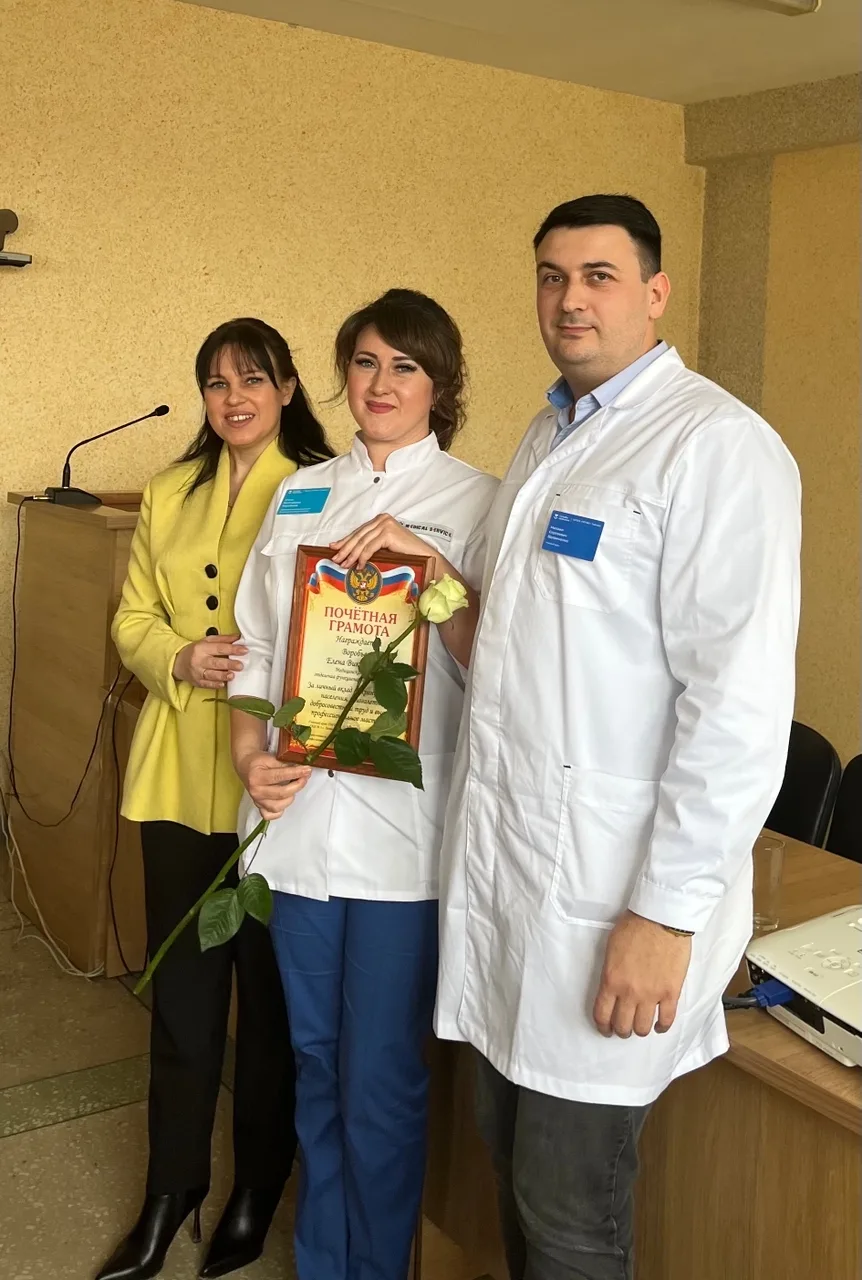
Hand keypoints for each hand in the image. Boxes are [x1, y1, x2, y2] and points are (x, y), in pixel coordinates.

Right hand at [173, 634, 246, 689]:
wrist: (178, 662)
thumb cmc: (196, 650)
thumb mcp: (207, 641)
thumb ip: (223, 639)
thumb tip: (238, 637)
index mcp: (202, 648)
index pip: (220, 648)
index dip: (233, 649)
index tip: (244, 650)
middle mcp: (199, 660)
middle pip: (216, 662)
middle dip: (229, 664)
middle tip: (241, 665)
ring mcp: (197, 672)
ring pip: (211, 675)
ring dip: (223, 676)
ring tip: (232, 675)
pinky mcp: (197, 682)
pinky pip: (207, 684)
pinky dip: (215, 684)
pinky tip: (223, 684)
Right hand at [235, 751, 311, 820]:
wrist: (245, 766)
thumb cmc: (258, 761)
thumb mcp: (270, 758)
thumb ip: (285, 765)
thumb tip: (302, 770)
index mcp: (256, 777)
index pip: (280, 776)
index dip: (296, 773)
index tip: (307, 770)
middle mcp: (256, 791)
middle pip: (281, 793)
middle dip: (297, 785)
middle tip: (305, 777)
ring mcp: (257, 801)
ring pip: (278, 807)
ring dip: (290, 797)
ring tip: (294, 788)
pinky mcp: (259, 807)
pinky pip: (270, 815)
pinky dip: (279, 811)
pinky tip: (284, 801)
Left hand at [331, 515, 433, 571]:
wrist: (425, 556)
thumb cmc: (406, 554)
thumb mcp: (385, 547)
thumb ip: (371, 545)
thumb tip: (351, 553)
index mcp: (380, 520)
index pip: (359, 531)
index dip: (345, 541)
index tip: (334, 548)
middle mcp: (382, 519)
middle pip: (358, 536)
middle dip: (345, 548)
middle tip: (335, 558)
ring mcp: (385, 525)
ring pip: (362, 542)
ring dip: (352, 555)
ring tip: (344, 565)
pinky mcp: (388, 533)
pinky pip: (370, 547)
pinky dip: (363, 557)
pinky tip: (359, 565)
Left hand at [593, 911, 691, 1038]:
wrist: (661, 918)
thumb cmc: (634, 927)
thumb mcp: (610, 949)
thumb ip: (610, 973)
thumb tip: (611, 988)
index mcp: (611, 980)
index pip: (602, 1014)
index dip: (603, 1026)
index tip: (605, 1029)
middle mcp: (629, 992)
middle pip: (622, 1025)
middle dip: (621, 1030)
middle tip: (623, 1028)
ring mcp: (652, 994)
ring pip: (643, 1027)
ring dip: (639, 1030)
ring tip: (640, 1027)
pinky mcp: (671, 992)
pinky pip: (666, 1019)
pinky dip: (662, 1027)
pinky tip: (659, 1026)